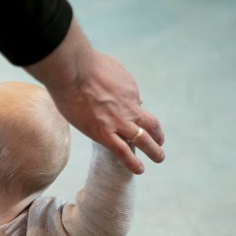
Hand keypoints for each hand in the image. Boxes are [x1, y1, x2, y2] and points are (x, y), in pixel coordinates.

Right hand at [26, 20, 164, 173]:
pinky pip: (123, 152)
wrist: (74, 70)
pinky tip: (140, 170)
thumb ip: (117, 79)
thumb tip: (118, 86)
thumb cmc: (85, 65)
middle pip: (151, 124)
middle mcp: (130, 108)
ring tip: (159, 158)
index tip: (132, 116)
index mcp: (130, 91)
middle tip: (160, 142)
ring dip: (154, 151)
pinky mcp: (104, 134)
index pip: (136, 105)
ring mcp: (119, 122)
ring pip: (143, 140)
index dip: (135, 111)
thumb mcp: (110, 68)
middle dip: (157, 135)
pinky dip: (133, 163)